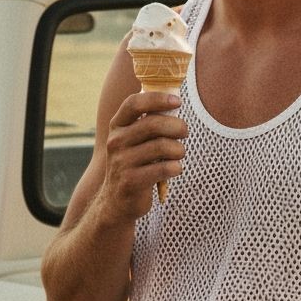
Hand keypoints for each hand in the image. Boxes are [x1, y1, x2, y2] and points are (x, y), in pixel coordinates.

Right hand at [101, 91, 187, 218]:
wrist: (117, 201)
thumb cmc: (135, 163)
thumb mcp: (134, 139)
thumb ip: (149, 121)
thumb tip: (175, 100)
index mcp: (117, 126)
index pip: (134, 103)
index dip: (157, 99)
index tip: (178, 102)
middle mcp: (116, 141)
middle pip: (153, 124)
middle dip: (177, 126)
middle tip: (185, 132)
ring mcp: (122, 162)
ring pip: (162, 146)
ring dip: (179, 150)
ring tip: (179, 154)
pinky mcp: (131, 181)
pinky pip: (164, 168)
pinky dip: (176, 168)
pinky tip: (175, 169)